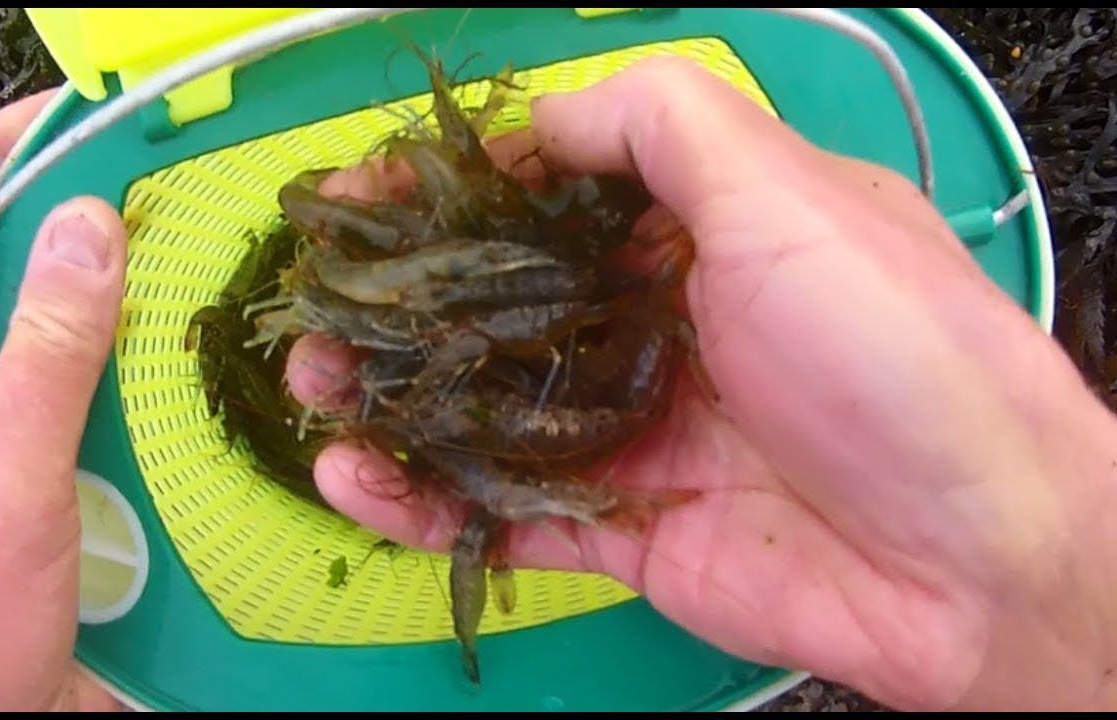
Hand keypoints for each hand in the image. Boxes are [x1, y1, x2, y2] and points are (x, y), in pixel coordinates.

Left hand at [0, 91, 127, 710]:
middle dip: (37, 213)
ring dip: (79, 279)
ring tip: (143, 230)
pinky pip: (62, 376)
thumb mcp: (6, 479)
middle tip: (115, 165)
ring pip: (20, 322)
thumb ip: (44, 355)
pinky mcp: (22, 458)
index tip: (52, 121)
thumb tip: (87, 230)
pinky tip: (153, 327)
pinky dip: (105, 346)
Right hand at [286, 57, 1116, 710]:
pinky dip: (430, 504)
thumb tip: (543, 117)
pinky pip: (511, 511)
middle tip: (314, 314)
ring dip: (391, 403)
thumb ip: (664, 123)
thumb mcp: (787, 192)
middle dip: (396, 307)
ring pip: (487, 411)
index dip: (446, 192)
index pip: (543, 196)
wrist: (978, 553)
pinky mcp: (630, 528)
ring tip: (314, 397)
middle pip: (498, 309)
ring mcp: (638, 431)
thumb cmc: (895, 355)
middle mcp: (661, 326)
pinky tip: (362, 486)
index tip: (363, 197)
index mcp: (697, 235)